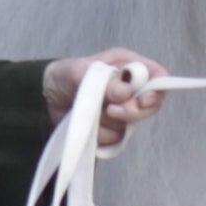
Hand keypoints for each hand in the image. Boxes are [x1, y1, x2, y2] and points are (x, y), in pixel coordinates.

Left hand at [44, 51, 168, 150]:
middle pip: (150, 105)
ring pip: (129, 125)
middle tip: (110, 110)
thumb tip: (125, 92)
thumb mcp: (80, 71)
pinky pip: (114, 139)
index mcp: (128, 66)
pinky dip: (99, 134)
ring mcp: (123, 110)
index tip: (142, 100)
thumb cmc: (66, 75)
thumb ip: (104, 80)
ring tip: (88, 110)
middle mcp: (130, 89)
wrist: (47, 97)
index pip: (157, 76)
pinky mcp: (112, 129)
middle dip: (130, 111)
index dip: (156, 90)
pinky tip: (87, 124)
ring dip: (106, 121)